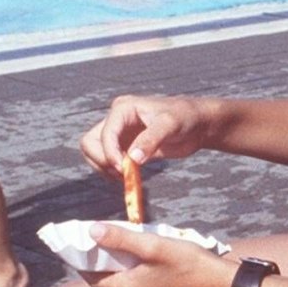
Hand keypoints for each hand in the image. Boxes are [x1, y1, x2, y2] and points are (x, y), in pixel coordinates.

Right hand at [81, 94, 209, 181]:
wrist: (197, 125)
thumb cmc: (185, 118)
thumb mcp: (170, 125)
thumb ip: (151, 140)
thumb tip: (132, 159)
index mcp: (123, 108)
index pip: (104, 134)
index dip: (110, 153)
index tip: (124, 169)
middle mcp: (117, 120)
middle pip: (90, 142)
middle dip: (102, 160)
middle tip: (122, 174)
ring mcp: (120, 134)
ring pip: (94, 152)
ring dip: (103, 168)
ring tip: (125, 177)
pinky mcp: (125, 147)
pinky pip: (108, 161)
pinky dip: (112, 172)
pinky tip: (128, 177)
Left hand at [82, 224, 233, 286]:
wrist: (220, 285)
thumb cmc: (188, 263)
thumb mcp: (153, 245)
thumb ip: (120, 239)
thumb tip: (91, 231)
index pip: (91, 278)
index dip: (83, 260)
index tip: (79, 242)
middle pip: (103, 284)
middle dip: (96, 264)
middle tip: (95, 241)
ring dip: (113, 269)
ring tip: (115, 247)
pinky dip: (127, 275)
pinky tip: (136, 260)